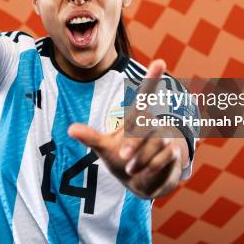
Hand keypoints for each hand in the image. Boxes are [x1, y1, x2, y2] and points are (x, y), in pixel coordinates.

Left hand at [68, 59, 186, 198]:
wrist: (140, 182)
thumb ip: (91, 137)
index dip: (152, 78)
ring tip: (129, 169)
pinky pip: (165, 156)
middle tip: (123, 157)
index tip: (160, 61)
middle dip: (134, 143)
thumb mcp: (103, 147)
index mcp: (135, 118)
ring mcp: (165, 137)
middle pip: (146, 126)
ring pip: (157, 142)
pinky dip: (151, 167)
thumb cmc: (120, 158)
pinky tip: (142, 174)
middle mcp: (152, 124)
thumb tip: (70, 129)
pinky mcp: (174, 153)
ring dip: (141, 158)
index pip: (145, 95)